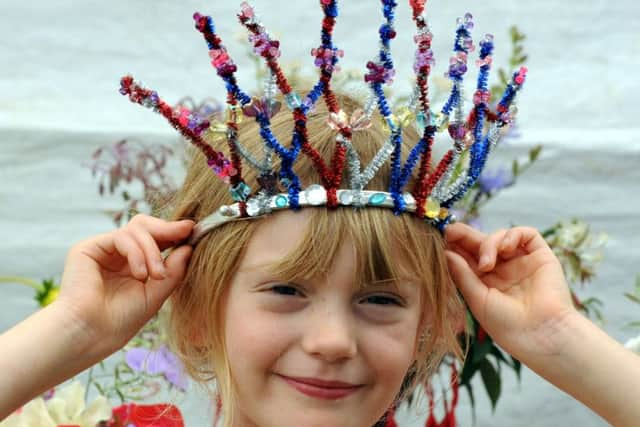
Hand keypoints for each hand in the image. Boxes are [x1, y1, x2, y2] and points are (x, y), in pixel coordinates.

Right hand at [55, 214, 193, 358]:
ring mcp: (103, 249)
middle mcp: (118, 253)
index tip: (194, 230)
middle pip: (146, 225)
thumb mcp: (157, 293)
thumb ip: (173, 270)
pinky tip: (140, 274)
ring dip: (153, 251)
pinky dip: (136, 253)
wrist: (92, 335)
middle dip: (168, 229)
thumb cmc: (122, 320)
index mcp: (134, 263)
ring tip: (157, 275)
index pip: (156, 238)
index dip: (175, 232)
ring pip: (136, 229)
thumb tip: (189, 247)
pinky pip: (121, 237)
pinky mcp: (88, 248)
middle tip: (185, 234)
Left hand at [445, 223, 576, 362]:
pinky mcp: (540, 256)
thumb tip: (446, 253)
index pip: (467, 257)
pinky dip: (512, 235)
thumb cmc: (508, 325)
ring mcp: (521, 262)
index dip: (455, 246)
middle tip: (451, 231)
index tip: (440, 238)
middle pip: (481, 243)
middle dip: (465, 236)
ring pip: (500, 237)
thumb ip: (462, 274)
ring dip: (488, 243)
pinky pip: (527, 234)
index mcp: (486, 282)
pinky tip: (505, 249)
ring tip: (486, 264)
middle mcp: (503, 270)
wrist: (542, 335)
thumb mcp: (477, 299)